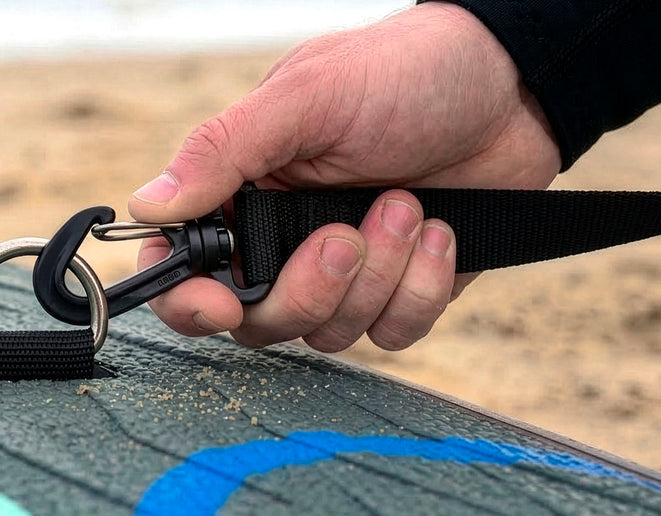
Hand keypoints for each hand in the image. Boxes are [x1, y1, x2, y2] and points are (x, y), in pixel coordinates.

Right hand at [128, 2, 559, 351]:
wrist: (512, 82)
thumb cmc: (403, 71)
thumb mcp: (307, 97)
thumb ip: (224, 151)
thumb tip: (149, 204)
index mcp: (244, 190)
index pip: (184, 267)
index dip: (189, 301)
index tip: (218, 304)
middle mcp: (284, 238)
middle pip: (259, 320)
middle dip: (307, 289)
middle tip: (346, 235)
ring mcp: (345, 271)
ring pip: (328, 332)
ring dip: (377, 276)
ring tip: (407, 203)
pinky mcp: (401, 290)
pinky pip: (392, 333)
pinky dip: (420, 289)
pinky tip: (440, 230)